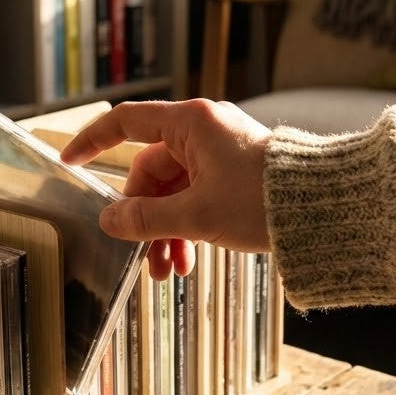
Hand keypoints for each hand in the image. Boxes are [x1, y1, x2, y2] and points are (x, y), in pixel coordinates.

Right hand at [60, 99, 270, 279]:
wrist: (325, 207)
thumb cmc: (264, 200)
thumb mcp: (197, 215)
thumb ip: (147, 219)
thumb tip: (110, 222)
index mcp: (190, 124)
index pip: (126, 123)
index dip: (92, 141)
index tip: (69, 162)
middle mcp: (203, 131)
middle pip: (151, 172)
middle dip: (144, 219)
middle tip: (143, 258)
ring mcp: (219, 152)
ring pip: (174, 191)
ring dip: (166, 231)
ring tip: (168, 271)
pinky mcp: (234, 173)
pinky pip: (196, 197)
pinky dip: (188, 226)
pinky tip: (188, 260)